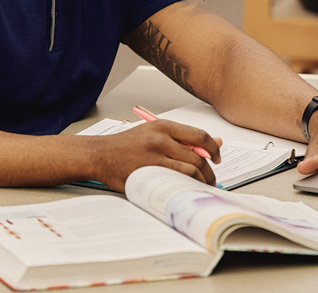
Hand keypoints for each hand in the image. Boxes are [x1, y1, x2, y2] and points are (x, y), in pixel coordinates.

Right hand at [87, 120, 221, 191]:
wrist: (100, 155)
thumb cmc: (128, 145)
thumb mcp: (155, 133)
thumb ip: (183, 138)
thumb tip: (215, 142)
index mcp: (164, 126)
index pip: (200, 136)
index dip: (214, 149)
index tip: (217, 158)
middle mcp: (160, 139)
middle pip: (198, 157)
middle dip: (209, 172)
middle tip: (210, 180)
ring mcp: (154, 158)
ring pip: (190, 172)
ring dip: (200, 183)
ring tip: (201, 188)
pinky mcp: (148, 175)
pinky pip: (176, 183)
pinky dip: (185, 188)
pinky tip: (186, 191)